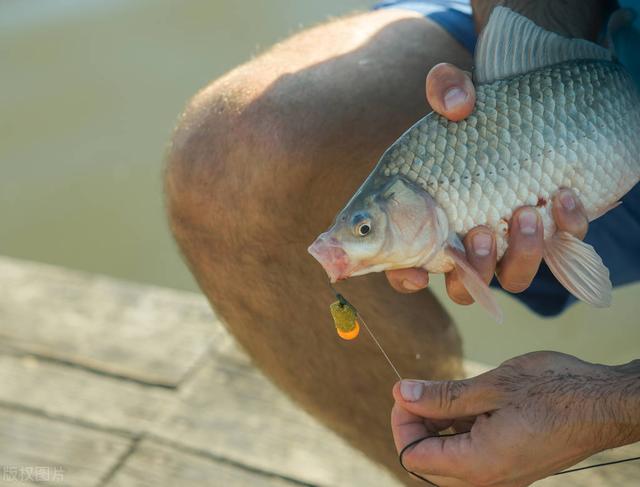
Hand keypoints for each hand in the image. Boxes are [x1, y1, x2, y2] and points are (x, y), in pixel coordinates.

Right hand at [385, 64, 588, 302]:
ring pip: (512, 278)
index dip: (408, 278)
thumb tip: (456, 105)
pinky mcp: (551, 230)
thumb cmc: (478, 110)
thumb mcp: (455, 91)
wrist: (532, 107)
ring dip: (520, 255)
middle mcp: (467, 240)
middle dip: (474, 269)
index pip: (407, 266)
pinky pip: (562, 248)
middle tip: (481, 233)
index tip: (420, 274)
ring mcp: (511, 240)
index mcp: (430, 220)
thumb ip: (445, 88)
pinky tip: (565, 195)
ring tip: (526, 212)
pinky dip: (565, 229)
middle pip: (463, 285)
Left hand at [391, 352, 639, 486]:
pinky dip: (459, 432)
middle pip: (428, 464)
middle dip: (416, 427)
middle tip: (420, 392)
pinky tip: (466, 404)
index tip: (404, 392)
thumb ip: (443, 396)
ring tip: (445, 395)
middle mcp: (489, 480)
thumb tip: (401, 394)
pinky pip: (472, 457)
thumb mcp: (492, 386)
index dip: (402, 423)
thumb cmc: (555, 391)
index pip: (414, 457)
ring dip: (437, 429)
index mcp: (479, 464)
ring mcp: (502, 475)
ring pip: (448, 461)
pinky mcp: (512, 465)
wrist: (607, 404)